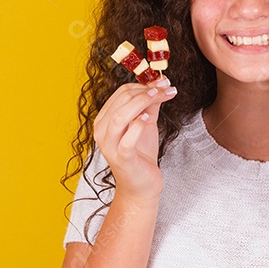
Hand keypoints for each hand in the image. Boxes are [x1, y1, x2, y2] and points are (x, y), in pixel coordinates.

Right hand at [92, 77, 176, 202]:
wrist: (142, 185)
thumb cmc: (141, 154)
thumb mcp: (146, 124)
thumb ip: (150, 105)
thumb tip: (160, 85)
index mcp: (105, 120)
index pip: (121, 93)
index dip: (143, 84)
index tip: (163, 82)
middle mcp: (102, 131)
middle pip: (121, 100)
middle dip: (146, 91)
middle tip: (166, 87)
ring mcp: (109, 145)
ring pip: (120, 116)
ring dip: (142, 102)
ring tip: (159, 96)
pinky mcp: (121, 158)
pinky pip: (127, 140)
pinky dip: (137, 126)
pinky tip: (147, 119)